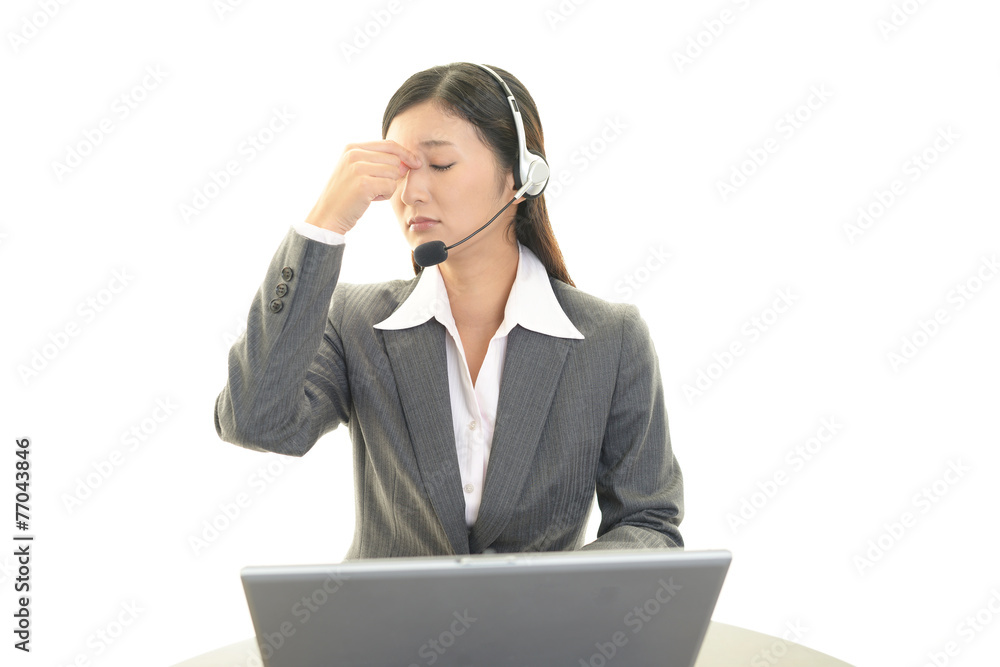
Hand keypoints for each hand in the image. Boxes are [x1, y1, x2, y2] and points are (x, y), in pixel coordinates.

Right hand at [303, 140, 421, 233]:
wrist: (327, 216)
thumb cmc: (346, 196)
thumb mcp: (357, 172)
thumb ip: (379, 162)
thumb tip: (408, 162)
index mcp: (352, 148)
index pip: (388, 144)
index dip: (405, 153)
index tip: (415, 163)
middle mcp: (354, 154)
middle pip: (394, 160)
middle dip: (391, 176)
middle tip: (374, 187)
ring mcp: (358, 168)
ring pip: (394, 173)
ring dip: (387, 187)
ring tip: (370, 193)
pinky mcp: (363, 184)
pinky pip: (391, 186)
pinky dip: (385, 195)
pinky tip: (370, 199)